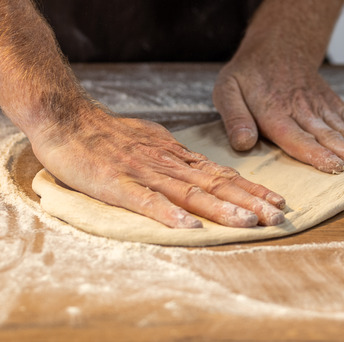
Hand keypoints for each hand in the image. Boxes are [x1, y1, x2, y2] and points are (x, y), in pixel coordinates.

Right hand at [30, 108, 285, 227]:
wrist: (64, 117)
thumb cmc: (103, 133)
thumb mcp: (147, 140)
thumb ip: (172, 156)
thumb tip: (200, 168)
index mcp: (172, 155)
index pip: (219, 173)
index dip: (249, 189)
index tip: (277, 201)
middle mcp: (164, 162)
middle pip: (213, 183)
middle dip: (248, 202)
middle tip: (278, 217)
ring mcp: (140, 172)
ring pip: (188, 193)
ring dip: (220, 209)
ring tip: (248, 223)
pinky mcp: (115, 183)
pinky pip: (145, 201)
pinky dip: (169, 215)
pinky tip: (189, 227)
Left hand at [213, 48, 343, 175]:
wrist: (276, 46)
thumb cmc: (247, 75)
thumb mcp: (226, 91)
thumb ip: (234, 118)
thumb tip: (243, 143)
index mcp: (274, 112)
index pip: (297, 136)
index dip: (316, 153)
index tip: (335, 167)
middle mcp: (302, 110)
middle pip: (328, 136)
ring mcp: (320, 106)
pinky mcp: (332, 104)